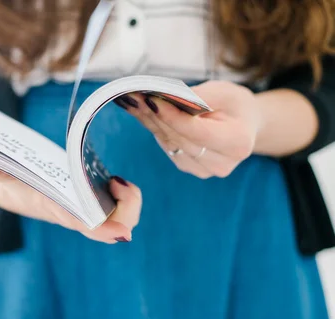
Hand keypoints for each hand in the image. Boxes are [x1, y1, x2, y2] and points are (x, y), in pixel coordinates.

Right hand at [0, 155, 141, 242]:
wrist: (16, 189)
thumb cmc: (15, 182)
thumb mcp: (6, 176)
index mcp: (59, 212)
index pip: (85, 226)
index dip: (105, 230)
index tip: (123, 233)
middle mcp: (78, 216)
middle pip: (114, 225)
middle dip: (128, 208)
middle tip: (117, 181)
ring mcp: (89, 210)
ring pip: (122, 216)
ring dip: (129, 200)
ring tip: (115, 180)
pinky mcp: (95, 201)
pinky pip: (121, 206)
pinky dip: (125, 195)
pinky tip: (114, 181)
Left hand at [115, 80, 261, 178]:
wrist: (243, 124)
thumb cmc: (235, 105)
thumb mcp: (225, 92)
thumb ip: (199, 97)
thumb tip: (166, 98)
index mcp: (237, 144)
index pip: (197, 132)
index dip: (172, 116)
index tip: (150, 99)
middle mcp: (221, 163)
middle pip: (179, 138)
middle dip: (155, 115)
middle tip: (132, 95)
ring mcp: (203, 170)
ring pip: (169, 143)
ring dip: (149, 120)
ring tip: (132, 100)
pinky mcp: (189, 167)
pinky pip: (167, 146)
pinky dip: (154, 127)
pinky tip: (141, 111)